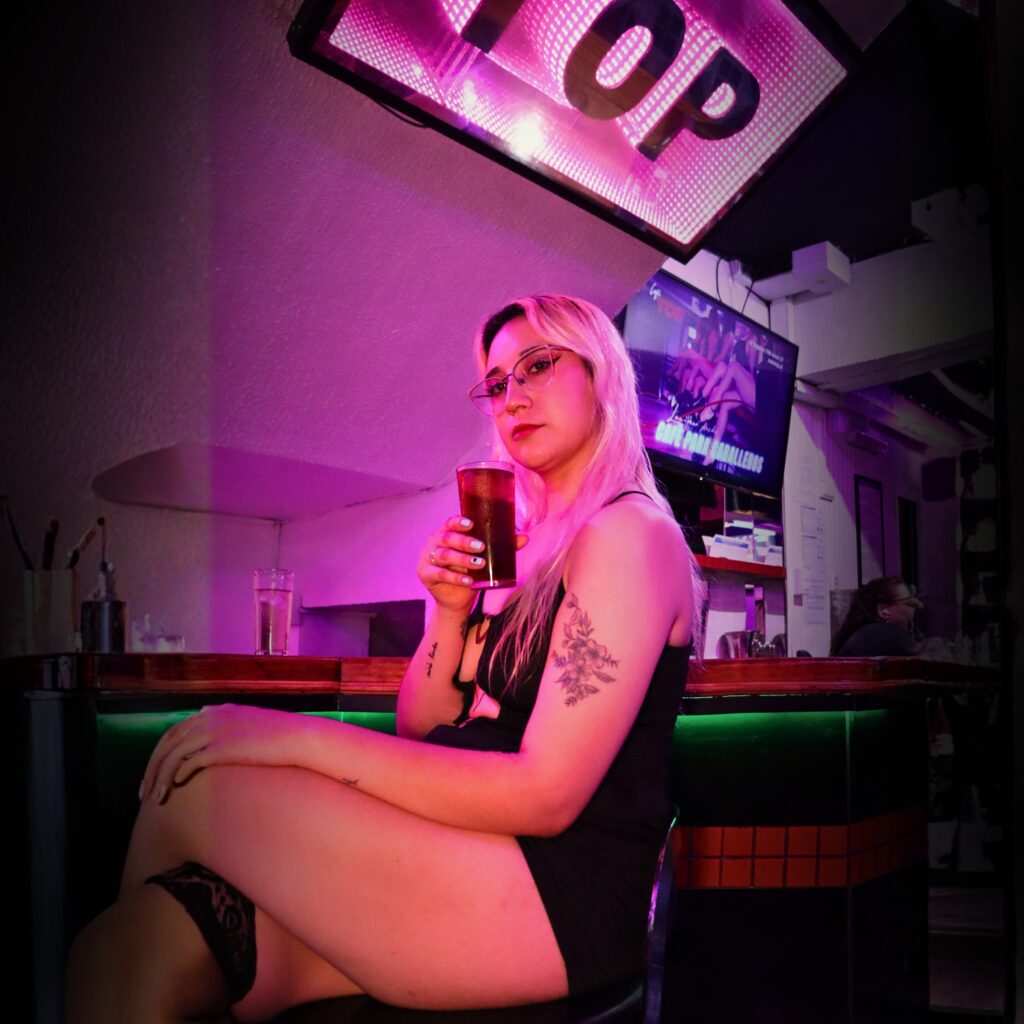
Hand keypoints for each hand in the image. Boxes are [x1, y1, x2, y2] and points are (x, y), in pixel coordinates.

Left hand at [138, 703, 300, 803]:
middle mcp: (211, 716)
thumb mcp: (249, 726)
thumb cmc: (279, 738)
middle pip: (167, 742)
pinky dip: (176, 776)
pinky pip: (188, 762)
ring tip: (156, 799)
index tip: (154, 774)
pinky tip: (174, 789)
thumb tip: (215, 746)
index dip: (160, 754)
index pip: (175, 730)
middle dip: (152, 768)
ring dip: (159, 778)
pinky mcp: (221, 747)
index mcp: (216, 710)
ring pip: (173, 755)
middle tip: (144, 792)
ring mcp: (215, 730)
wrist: (299, 738)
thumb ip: (229, 729)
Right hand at [418, 516, 527, 613]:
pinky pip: (440, 574)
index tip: (471, 524)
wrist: (458, 599)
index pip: (450, 523)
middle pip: (447, 538)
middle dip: (464, 541)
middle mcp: (434, 543)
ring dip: (462, 559)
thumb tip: (525, 537)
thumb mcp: (485, 557)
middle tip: (481, 546)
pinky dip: (455, 577)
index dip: (458, 522)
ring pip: (444, 555)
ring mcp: (427, 558)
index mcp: (446, 533)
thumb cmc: (470, 571)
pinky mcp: (425, 574)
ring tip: (479, 563)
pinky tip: (468, 580)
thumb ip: (502, 547)